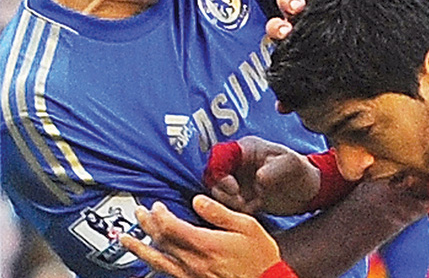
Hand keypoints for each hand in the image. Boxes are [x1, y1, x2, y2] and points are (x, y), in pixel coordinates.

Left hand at [121, 196, 279, 277]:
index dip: (159, 215)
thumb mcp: (248, 226)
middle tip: (139, 213)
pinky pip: (165, 273)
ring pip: (157, 260)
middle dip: (147, 225)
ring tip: (125, 239)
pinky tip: (147, 260)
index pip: (171, 227)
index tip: (156, 205)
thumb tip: (198, 200)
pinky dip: (152, 265)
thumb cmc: (260, 257)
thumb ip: (220, 213)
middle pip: (161, 241)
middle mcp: (193, 261)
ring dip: (139, 248)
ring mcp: (190, 274)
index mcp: (206, 244)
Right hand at [205, 136, 320, 215]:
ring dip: (228, 202)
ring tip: (250, 206)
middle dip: (222, 191)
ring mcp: (237, 180)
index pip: (219, 156)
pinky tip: (254, 210)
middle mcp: (237, 163)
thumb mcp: (292, 166)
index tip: (234, 188)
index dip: (220, 172)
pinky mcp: (240, 196)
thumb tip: (259, 178)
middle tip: (241, 201)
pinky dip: (234, 210)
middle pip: (212, 175)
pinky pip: (226, 204)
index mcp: (246, 149)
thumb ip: (275, 169)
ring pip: (217, 191)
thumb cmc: (301, 172)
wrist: (309, 192)